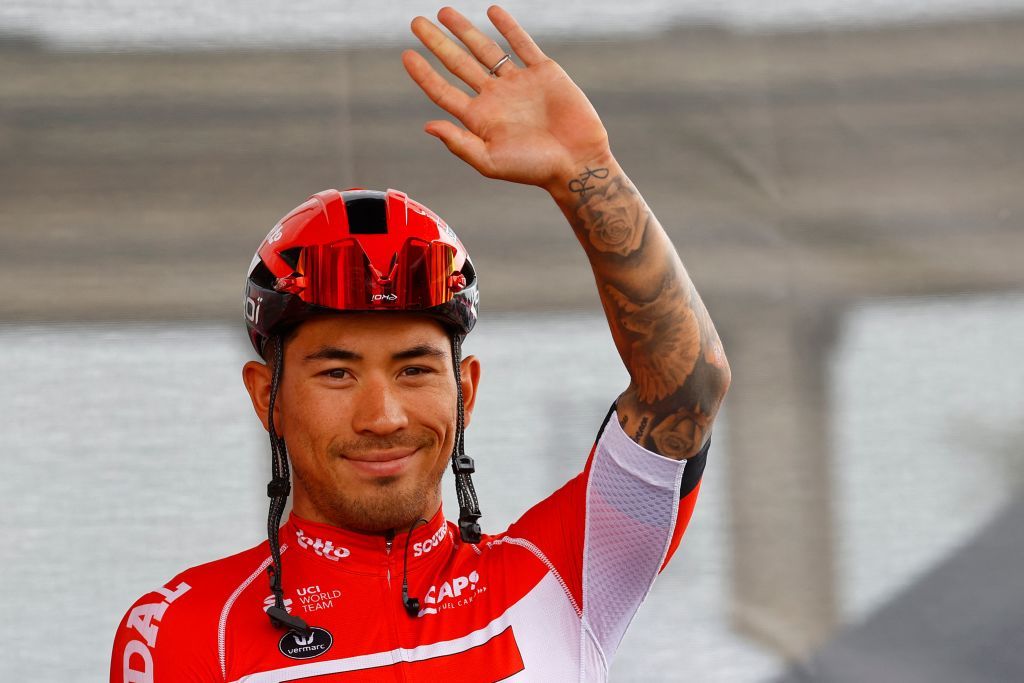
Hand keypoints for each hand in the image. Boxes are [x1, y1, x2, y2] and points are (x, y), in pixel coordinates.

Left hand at [402, 6, 610, 192]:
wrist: (577, 162)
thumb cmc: (534, 169)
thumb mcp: (490, 162)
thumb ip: (459, 143)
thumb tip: (427, 126)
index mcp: (479, 119)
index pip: (443, 91)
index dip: (424, 73)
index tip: (407, 55)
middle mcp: (495, 98)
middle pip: (459, 64)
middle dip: (437, 43)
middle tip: (416, 23)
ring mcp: (518, 83)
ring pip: (486, 50)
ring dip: (465, 31)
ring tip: (444, 13)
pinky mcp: (544, 73)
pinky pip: (522, 44)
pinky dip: (508, 27)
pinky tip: (492, 12)